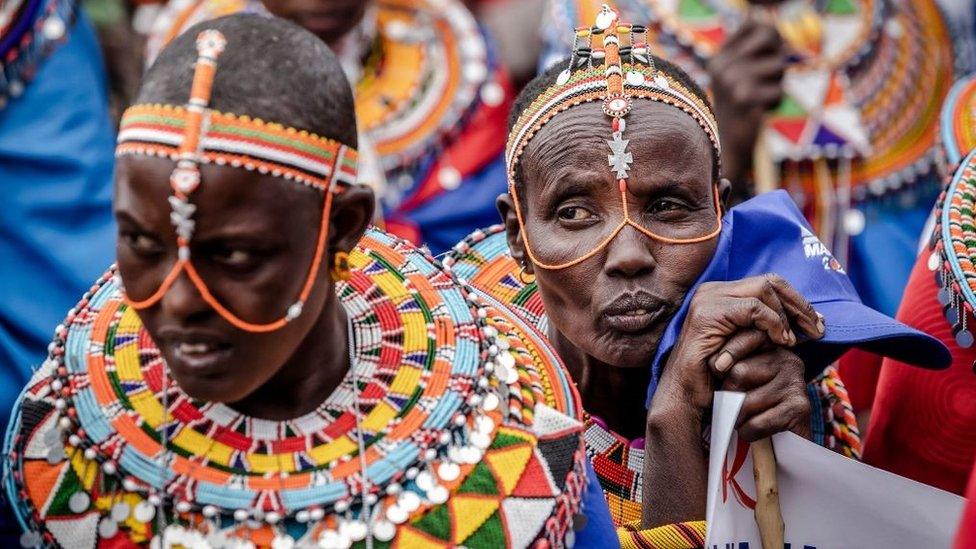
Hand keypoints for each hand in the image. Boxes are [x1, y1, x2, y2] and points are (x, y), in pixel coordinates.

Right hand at [640, 274, 820, 528]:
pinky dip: (773, 324)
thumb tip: (808, 317)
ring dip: (785, 317)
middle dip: (799, 305)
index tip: (815, 323)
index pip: (768, 283)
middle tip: (818, 329)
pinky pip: (753, 308)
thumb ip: (767, 326)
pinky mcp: (709, 313)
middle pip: (769, 281)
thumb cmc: (717, 375)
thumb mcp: (748, 344)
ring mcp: (708, 299)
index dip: (796, 300)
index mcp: (720, 293)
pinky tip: (780, 342)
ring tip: (793, 341)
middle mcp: (712, 290)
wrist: (686, 393)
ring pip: (764, 290)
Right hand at [706, 17, 789, 186]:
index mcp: (718, 57)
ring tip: (759, 100)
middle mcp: (720, 66)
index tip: (768, 54)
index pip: (754, 23)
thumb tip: (763, 19)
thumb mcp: (742, 75)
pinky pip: (778, 92)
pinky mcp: (744, 100)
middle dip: (778, 59)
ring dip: (777, 84)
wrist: (724, 150)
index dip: (770, 36)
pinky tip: (758, 113)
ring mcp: (730, 82)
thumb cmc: (740, 111)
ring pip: (779, 66)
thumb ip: (756, 48)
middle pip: (770, 39)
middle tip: (767, 80)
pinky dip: (774, 104)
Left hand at [719, 336, 811, 440]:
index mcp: (773, 347)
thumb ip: (728, 364)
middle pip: (739, 372)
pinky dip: (748, 432)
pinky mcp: (800, 408)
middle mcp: (788, 360)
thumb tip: (715, 363)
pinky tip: (753, 431)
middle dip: (727, 396)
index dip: (727, 353)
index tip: (718, 368)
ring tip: (742, 420)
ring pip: (745, 401)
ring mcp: (796, 383)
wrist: (790, 441)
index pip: (746, 338)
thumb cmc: (754, 406)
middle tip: (731, 407)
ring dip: (737, 418)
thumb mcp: (739, 379)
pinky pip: (757, 423)